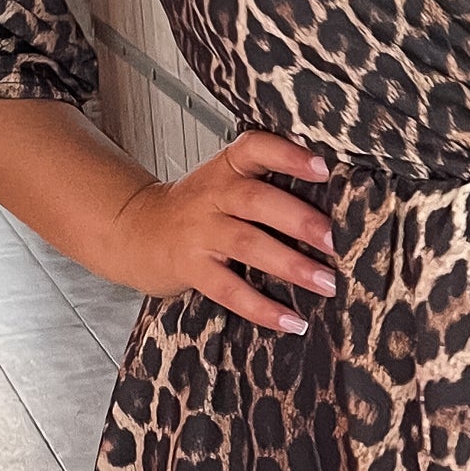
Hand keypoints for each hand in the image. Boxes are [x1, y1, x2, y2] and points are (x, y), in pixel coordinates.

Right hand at [105, 129, 335, 331]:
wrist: (135, 231)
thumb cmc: (195, 209)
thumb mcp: (222, 182)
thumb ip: (264, 184)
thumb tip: (332, 208)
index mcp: (226, 168)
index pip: (256, 149)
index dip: (288, 156)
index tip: (322, 168)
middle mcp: (213, 195)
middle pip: (258, 200)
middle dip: (300, 221)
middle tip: (334, 241)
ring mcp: (200, 232)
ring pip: (248, 244)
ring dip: (291, 265)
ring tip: (326, 283)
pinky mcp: (191, 267)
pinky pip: (229, 290)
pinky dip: (262, 308)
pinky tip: (292, 321)